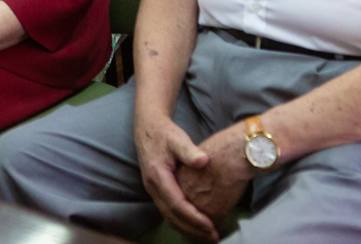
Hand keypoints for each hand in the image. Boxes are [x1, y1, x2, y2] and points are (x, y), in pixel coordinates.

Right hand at [134, 111, 217, 240]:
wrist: (148, 128)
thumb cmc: (165, 133)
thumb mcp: (177, 138)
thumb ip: (189, 151)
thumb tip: (203, 161)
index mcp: (158, 176)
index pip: (176, 204)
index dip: (194, 217)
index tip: (211, 225)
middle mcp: (152, 187)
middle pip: (172, 216)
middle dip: (192, 229)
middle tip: (213, 236)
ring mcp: (153, 190)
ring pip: (169, 217)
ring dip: (187, 229)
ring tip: (206, 235)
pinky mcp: (157, 191)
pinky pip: (168, 212)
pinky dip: (181, 222)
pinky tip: (194, 225)